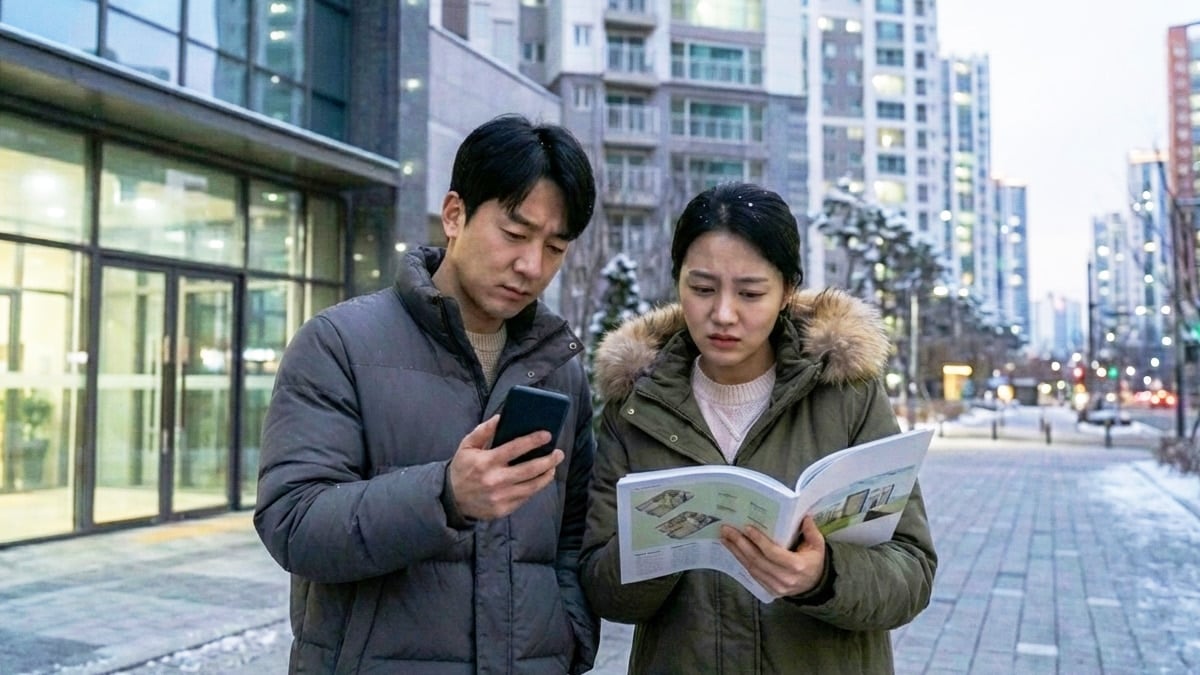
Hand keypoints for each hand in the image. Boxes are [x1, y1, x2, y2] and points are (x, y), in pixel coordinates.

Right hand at [448, 415, 563, 519]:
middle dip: (548, 460)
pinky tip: (540, 479)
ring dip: (547, 475)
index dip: (533, 440)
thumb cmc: (462, 468)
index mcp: (486, 462)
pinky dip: (535, 487)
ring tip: (553, 466)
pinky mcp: (503, 509)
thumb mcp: (467, 446)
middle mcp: (495, 481)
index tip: (548, 434)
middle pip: (530, 469)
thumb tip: (501, 416)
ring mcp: (500, 497)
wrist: (451, 499)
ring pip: (532, 486)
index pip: (515, 448)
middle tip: (559, 453)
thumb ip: (483, 430)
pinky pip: (525, 497)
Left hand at [720, 515, 826, 597]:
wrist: (815, 586)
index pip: (773, 553)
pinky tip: (733, 550)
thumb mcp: (818, 546)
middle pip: (757, 560)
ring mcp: (776, 586)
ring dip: (736, 552)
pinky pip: (752, 574)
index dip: (759, 541)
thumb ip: (811, 531)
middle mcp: (784, 578)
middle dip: (740, 544)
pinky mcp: (769, 590)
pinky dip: (741, 561)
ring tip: (725, 538)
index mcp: (797, 566)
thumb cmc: (814, 562)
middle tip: (727, 530)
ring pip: (752, 568)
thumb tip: (804, 516)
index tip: (746, 528)